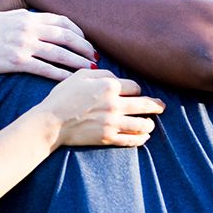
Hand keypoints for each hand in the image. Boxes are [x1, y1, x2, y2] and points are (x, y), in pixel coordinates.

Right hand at [0, 9, 96, 80]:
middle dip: (84, 46)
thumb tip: (33, 20)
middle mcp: (27, 28)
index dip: (77, 30)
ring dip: (78, 62)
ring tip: (91, 70)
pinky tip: (71, 81)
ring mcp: (23, 45)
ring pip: (60, 53)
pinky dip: (62, 75)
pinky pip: (45, 69)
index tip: (85, 40)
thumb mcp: (1, 18)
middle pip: (66, 36)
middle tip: (96, 56)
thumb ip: (20, 19)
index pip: (61, 20)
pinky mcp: (16, 62)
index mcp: (25, 16)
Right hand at [36, 68, 164, 147]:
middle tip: (162, 107)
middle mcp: (115, 104)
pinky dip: (141, 138)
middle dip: (156, 106)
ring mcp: (113, 123)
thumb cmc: (63, 96)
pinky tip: (143, 137)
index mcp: (109, 86)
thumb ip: (101, 72)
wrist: (51, 122)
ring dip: (150, 124)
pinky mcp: (108, 138)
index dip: (136, 89)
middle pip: (145, 105)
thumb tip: (117, 77)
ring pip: (143, 124)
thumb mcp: (79, 76)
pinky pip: (132, 140)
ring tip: (150, 123)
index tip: (133, 93)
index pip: (135, 87)